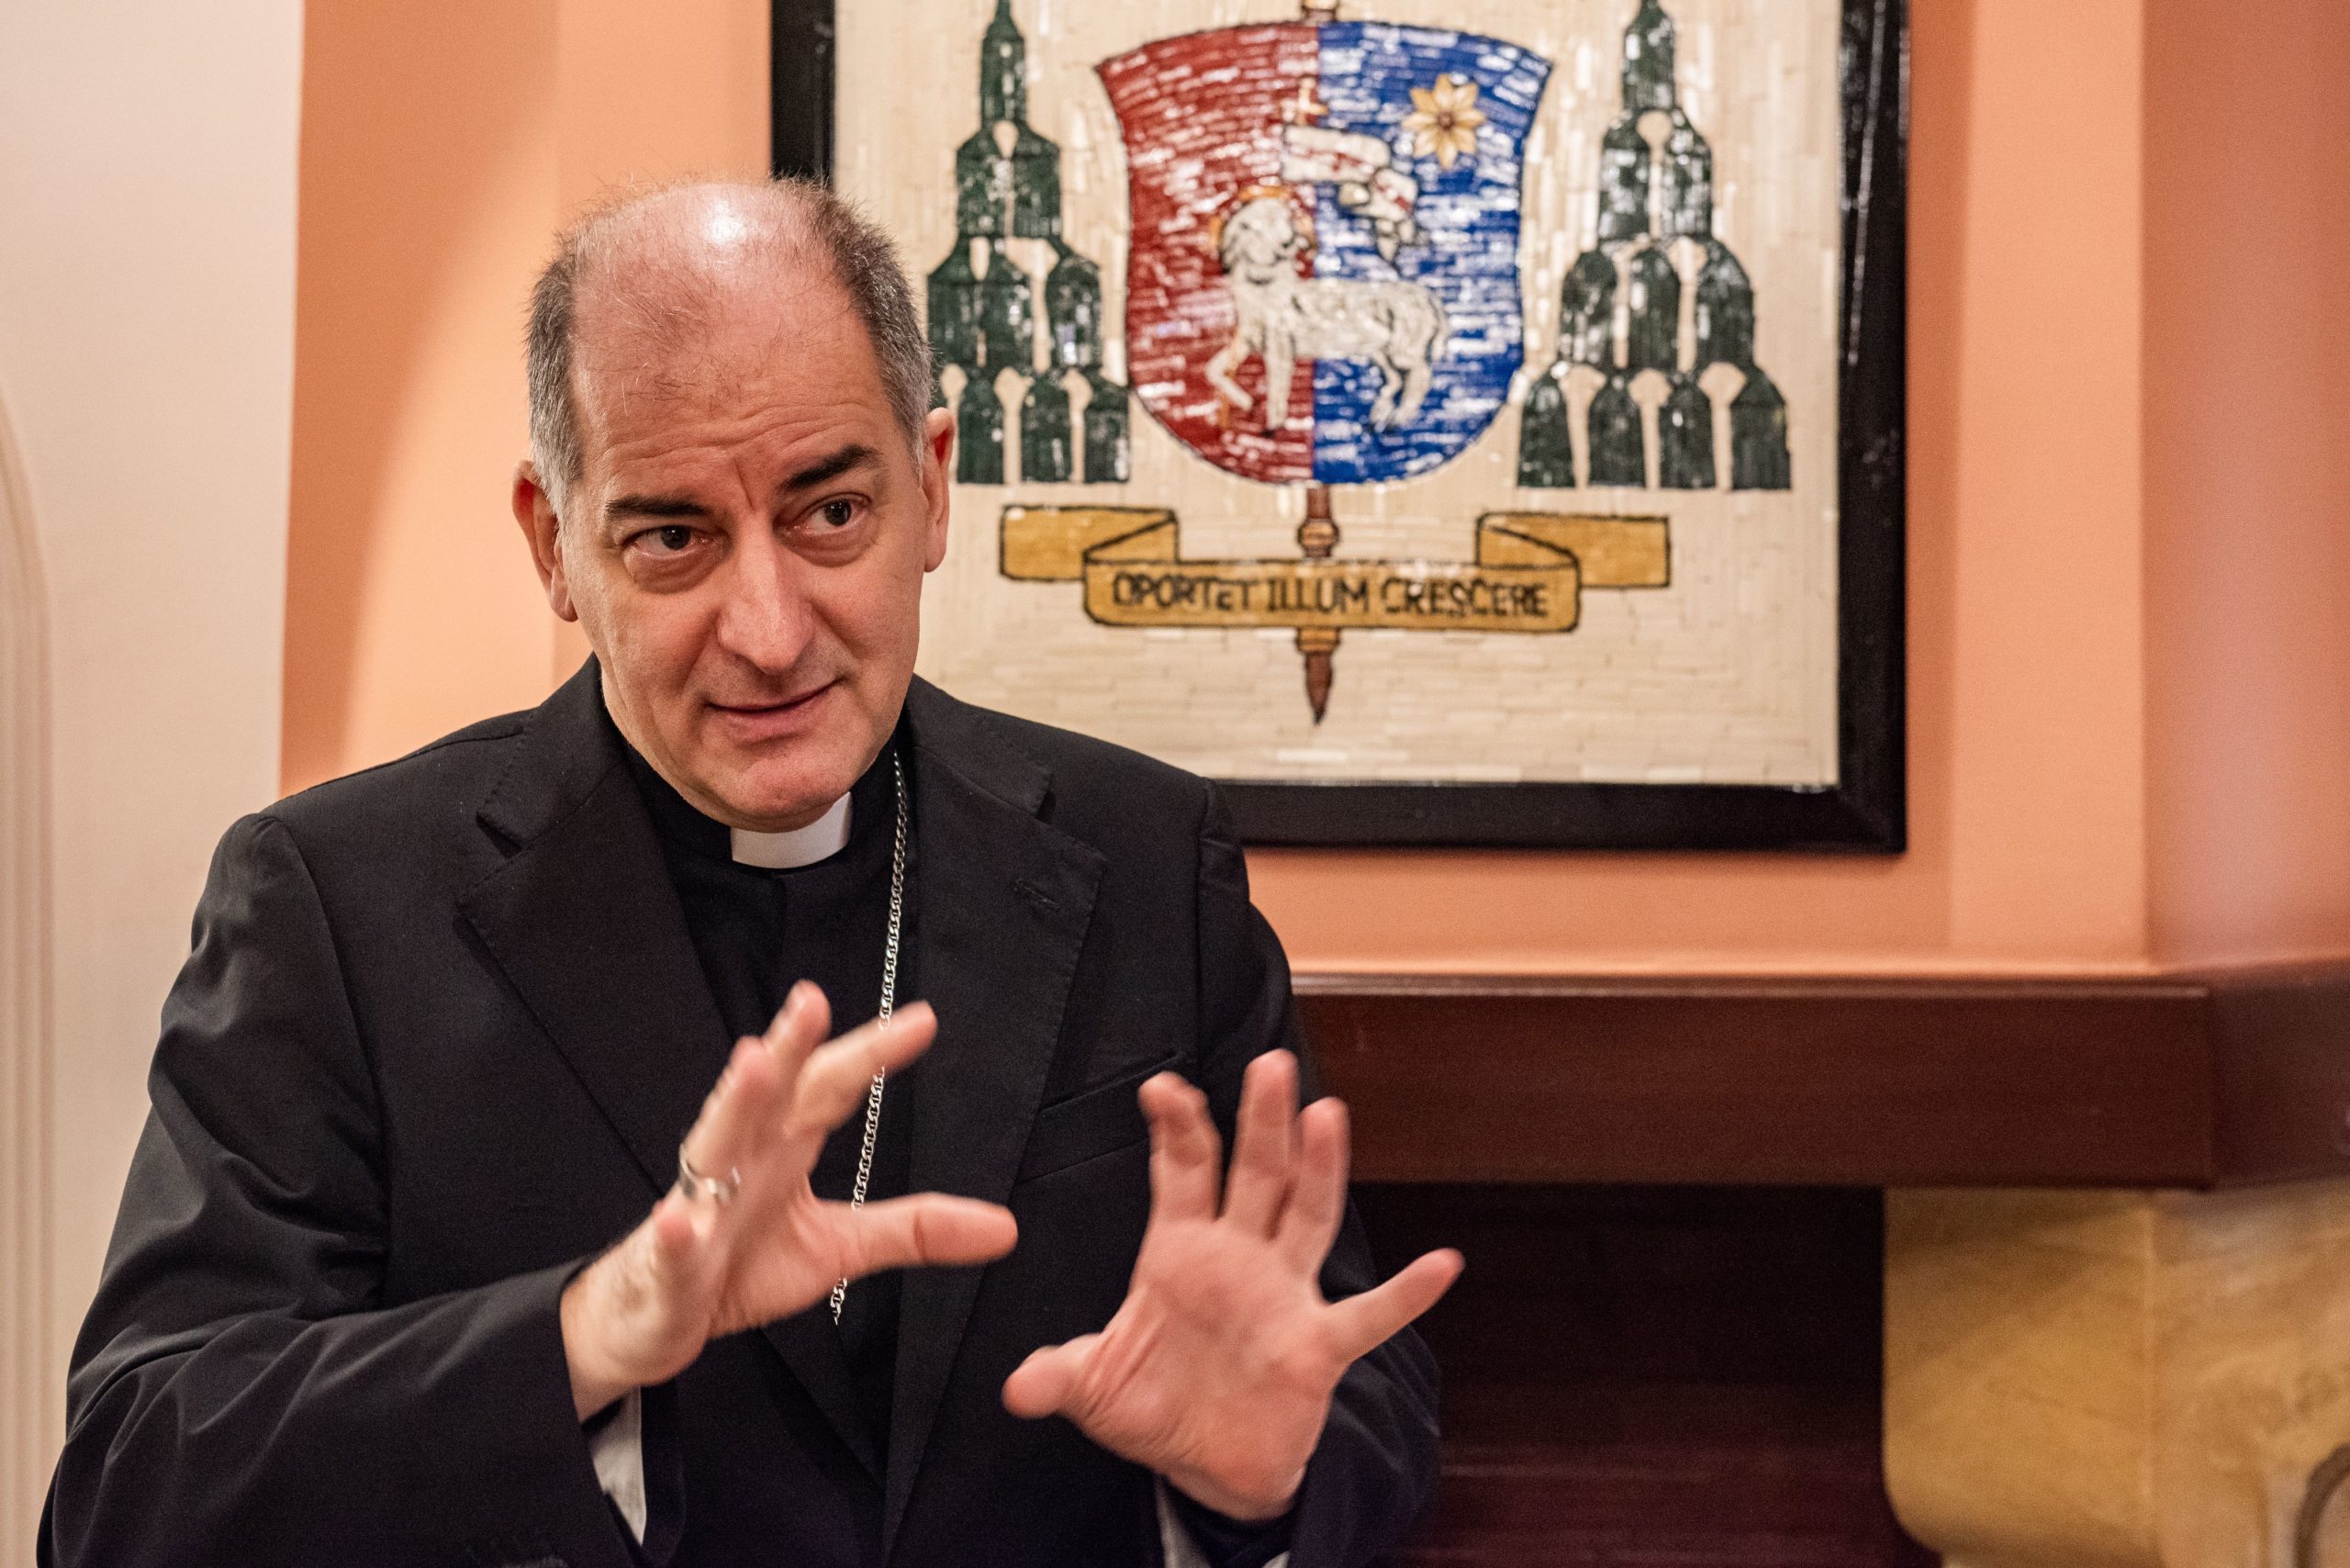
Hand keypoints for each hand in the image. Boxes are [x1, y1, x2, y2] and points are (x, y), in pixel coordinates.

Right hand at [560, 983, 1017, 1419]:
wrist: (653, 1318)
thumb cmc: (738, 1264)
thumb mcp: (839, 1247)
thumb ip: (914, 1229)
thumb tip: (1004, 1227)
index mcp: (782, 1147)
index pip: (831, 1089)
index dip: (872, 1054)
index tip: (922, 1021)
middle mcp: (740, 1160)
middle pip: (770, 1094)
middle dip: (791, 1045)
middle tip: (813, 1000)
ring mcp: (699, 1206)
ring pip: (713, 1144)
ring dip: (734, 1103)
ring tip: (754, 1062)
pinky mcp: (666, 1263)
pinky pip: (671, 1245)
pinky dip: (675, 1232)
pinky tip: (680, 1219)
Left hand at [1000, 1051, 1460, 1519]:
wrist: (1207, 1463)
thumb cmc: (1153, 1405)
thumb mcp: (1092, 1386)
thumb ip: (1059, 1376)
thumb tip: (1017, 1387)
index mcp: (1180, 1251)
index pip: (1181, 1172)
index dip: (1175, 1129)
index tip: (1161, 1087)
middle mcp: (1239, 1258)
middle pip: (1254, 1175)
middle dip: (1260, 1122)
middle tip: (1269, 1064)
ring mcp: (1284, 1295)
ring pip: (1307, 1217)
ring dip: (1320, 1170)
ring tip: (1329, 1116)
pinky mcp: (1318, 1345)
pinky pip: (1368, 1317)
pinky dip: (1406, 1295)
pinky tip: (1443, 1265)